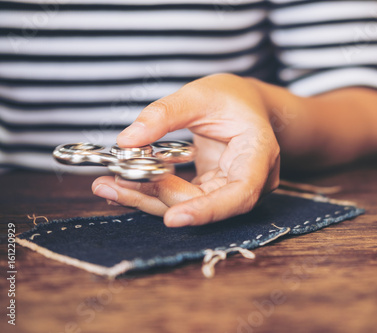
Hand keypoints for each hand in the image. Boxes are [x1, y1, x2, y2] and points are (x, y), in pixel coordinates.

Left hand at [92, 73, 279, 226]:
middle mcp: (250, 180)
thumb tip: (127, 140)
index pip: (241, 193)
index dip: (208, 210)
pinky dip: (152, 190)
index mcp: (259, 154)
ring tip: (106, 186)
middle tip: (111, 185)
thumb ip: (165, 114)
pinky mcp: (212, 190)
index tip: (173, 218)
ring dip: (147, 196)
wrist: (246, 104)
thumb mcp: (200, 94)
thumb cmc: (232, 97)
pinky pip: (182, 197)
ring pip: (188, 204)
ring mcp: (230, 188)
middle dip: (157, 197)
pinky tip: (121, 183)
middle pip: (205, 203)